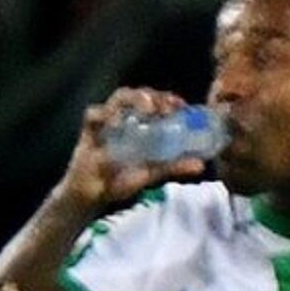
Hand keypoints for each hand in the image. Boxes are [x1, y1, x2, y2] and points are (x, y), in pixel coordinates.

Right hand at [61, 88, 208, 211]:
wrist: (93, 195)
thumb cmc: (120, 180)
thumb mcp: (151, 173)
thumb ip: (173, 166)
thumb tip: (200, 164)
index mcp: (141, 125)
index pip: (156, 101)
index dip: (168, 99)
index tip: (180, 105)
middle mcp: (124, 119)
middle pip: (138, 95)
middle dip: (153, 96)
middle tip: (164, 108)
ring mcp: (106, 122)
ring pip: (119, 98)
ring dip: (134, 99)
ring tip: (147, 109)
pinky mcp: (88, 131)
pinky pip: (94, 114)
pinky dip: (104, 115)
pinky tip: (116, 124)